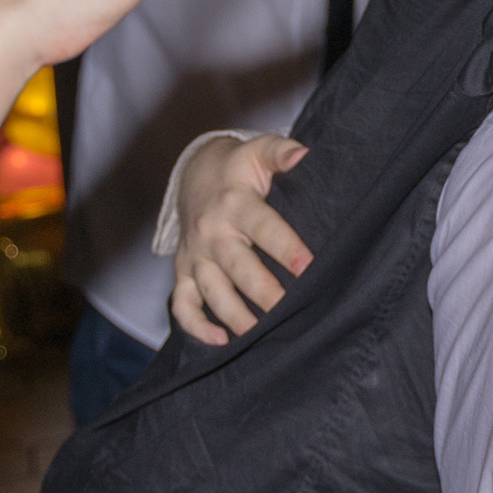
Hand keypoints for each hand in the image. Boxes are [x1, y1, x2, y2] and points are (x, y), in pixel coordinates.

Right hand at [171, 133, 313, 344]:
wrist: (196, 174)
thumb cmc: (238, 167)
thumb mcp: (258, 151)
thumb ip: (281, 152)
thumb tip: (303, 153)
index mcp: (235, 203)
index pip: (264, 228)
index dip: (286, 248)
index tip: (309, 267)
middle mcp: (212, 231)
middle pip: (238, 268)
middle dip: (263, 292)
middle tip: (289, 311)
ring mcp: (195, 254)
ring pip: (211, 291)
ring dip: (234, 315)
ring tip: (259, 333)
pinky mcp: (183, 270)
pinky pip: (183, 303)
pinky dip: (196, 325)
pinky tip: (221, 341)